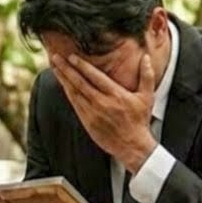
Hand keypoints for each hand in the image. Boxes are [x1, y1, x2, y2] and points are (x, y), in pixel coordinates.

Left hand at [51, 51, 156, 172]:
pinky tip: (62, 84)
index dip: (82, 66)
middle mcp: (102, 102)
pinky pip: (74, 103)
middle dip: (66, 69)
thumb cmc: (140, 120)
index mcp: (115, 95)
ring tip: (54, 67)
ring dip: (63, 79)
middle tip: (55, 57)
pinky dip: (67, 92)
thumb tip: (147, 57)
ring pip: (74, 92)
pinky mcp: (87, 121)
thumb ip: (146, 76)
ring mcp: (92, 112)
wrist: (132, 146)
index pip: (95, 76)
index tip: (72, 56)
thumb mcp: (147, 97)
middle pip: (80, 82)